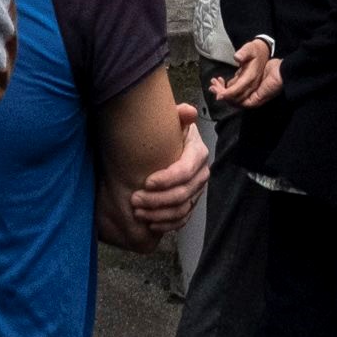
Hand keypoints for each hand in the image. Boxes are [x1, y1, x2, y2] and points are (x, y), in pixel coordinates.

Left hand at [129, 113, 210, 234]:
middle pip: (183, 194)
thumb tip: (188, 112)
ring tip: (138, 212)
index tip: (146, 182)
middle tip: (135, 200)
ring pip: (181, 209)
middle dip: (157, 200)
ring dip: (158, 214)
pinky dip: (166, 225)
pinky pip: (182, 220)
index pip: (186, 171)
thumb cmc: (166, 135)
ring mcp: (197, 191)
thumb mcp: (172, 121)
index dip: (167, 179)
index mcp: (198, 153)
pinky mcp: (191, 204)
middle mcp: (201, 174)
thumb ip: (178, 115)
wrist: (165, 149)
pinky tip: (150, 223)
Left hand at [209, 38, 282, 107]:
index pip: (237, 90)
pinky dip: (228, 90)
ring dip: (224, 91)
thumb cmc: (257, 50)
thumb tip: (238, 57)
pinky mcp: (249, 86)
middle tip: (212, 87)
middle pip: (235, 96)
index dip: (226, 94)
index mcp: (251, 77)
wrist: (266, 52)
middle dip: (222, 93)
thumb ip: (244, 52)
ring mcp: (251, 87)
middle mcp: (252, 85)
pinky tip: (222, 82)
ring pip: (236, 96)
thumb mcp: (251, 48)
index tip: (217, 95)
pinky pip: (238, 92)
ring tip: (214, 83)